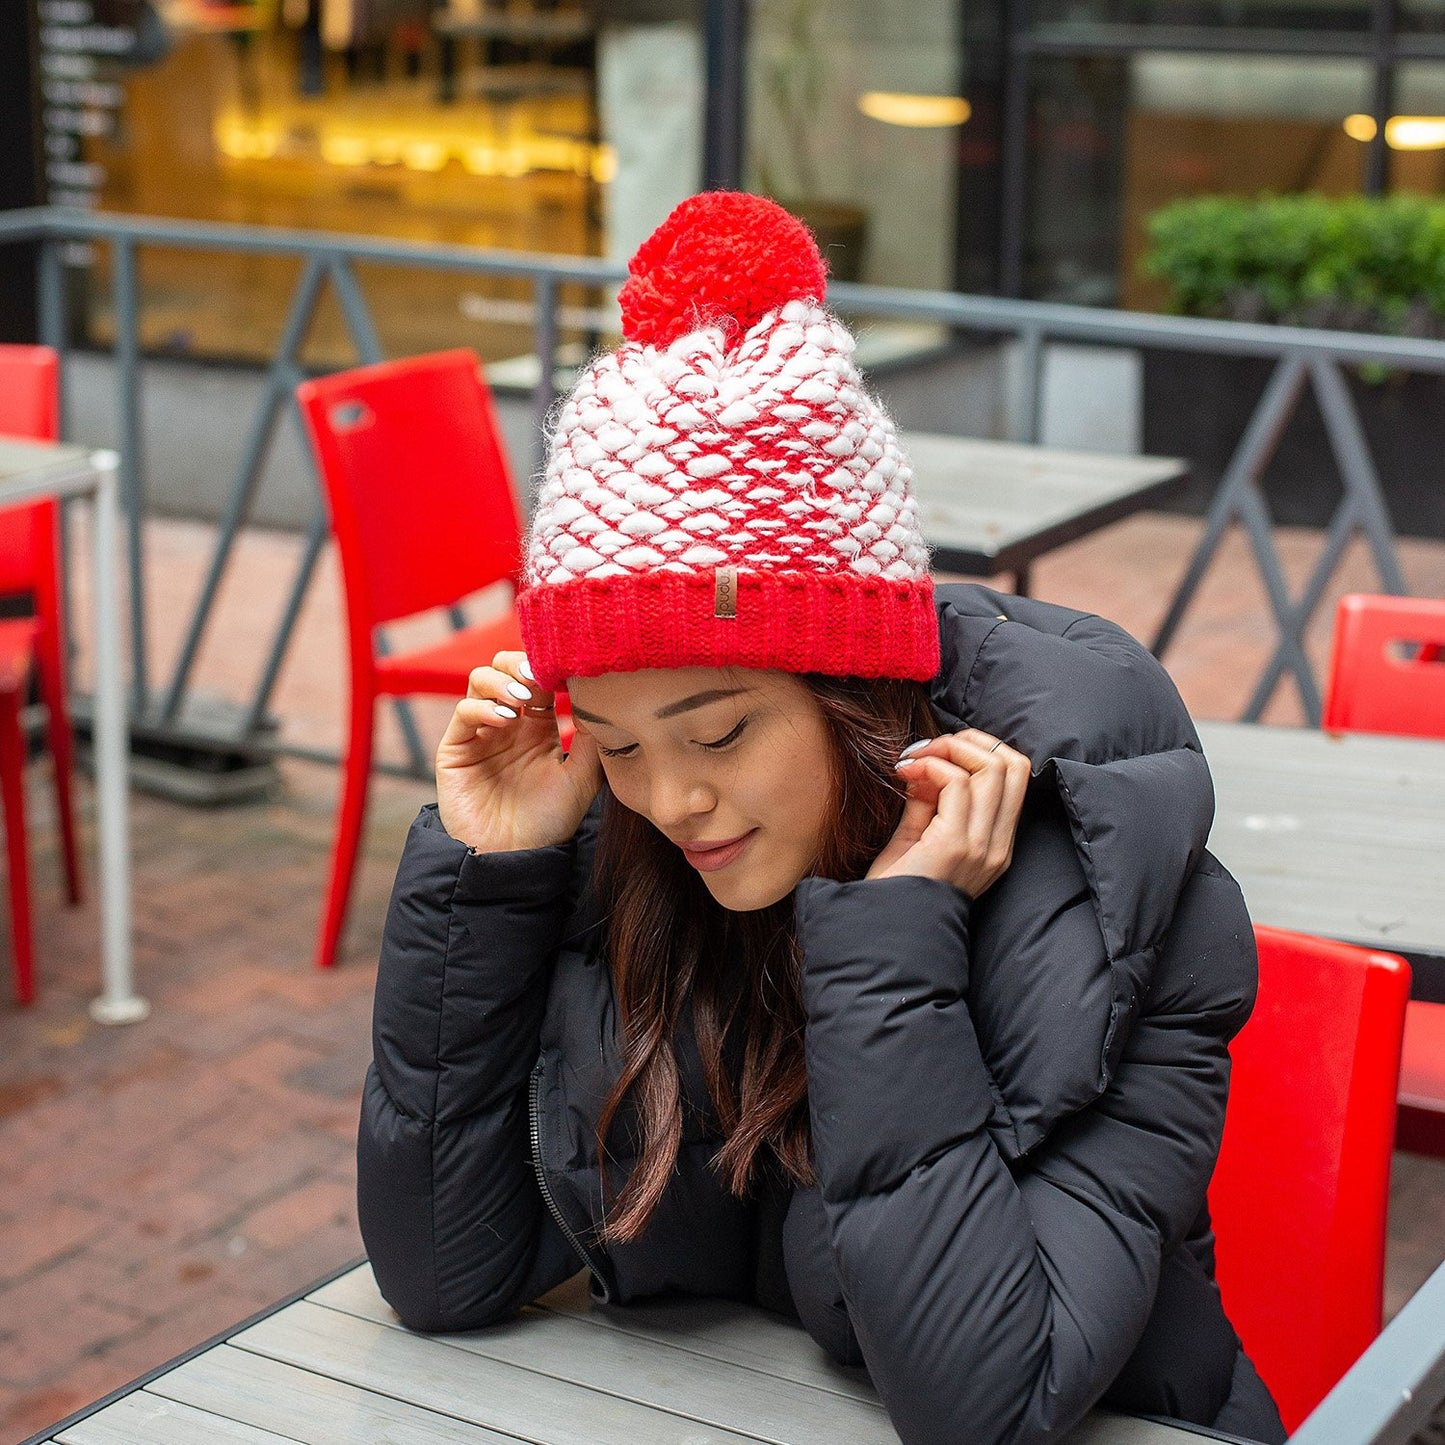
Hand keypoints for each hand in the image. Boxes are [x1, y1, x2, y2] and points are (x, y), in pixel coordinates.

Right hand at [435, 651, 601, 852]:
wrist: (514, 858)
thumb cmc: (550, 822)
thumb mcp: (582, 778)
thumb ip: (592, 740)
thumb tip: (598, 697)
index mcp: (538, 726)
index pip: (538, 678)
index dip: (548, 667)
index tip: (565, 669)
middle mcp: (508, 724)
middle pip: (505, 668)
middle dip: (519, 663)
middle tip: (537, 677)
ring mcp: (481, 733)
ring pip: (480, 680)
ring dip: (501, 680)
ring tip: (522, 700)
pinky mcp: (456, 748)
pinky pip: (463, 711)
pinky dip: (482, 706)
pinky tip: (504, 720)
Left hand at [867, 729, 1029, 899]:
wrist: (881, 928)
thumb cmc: (895, 887)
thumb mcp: (917, 837)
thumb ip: (929, 801)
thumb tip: (930, 763)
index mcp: (995, 844)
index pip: (1016, 775)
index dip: (979, 749)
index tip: (937, 753)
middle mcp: (997, 846)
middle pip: (1013, 764)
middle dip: (969, 741)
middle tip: (927, 749)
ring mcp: (981, 846)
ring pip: (991, 767)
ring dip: (948, 750)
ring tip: (914, 760)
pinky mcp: (957, 845)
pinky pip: (957, 784)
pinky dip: (931, 767)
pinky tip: (906, 774)